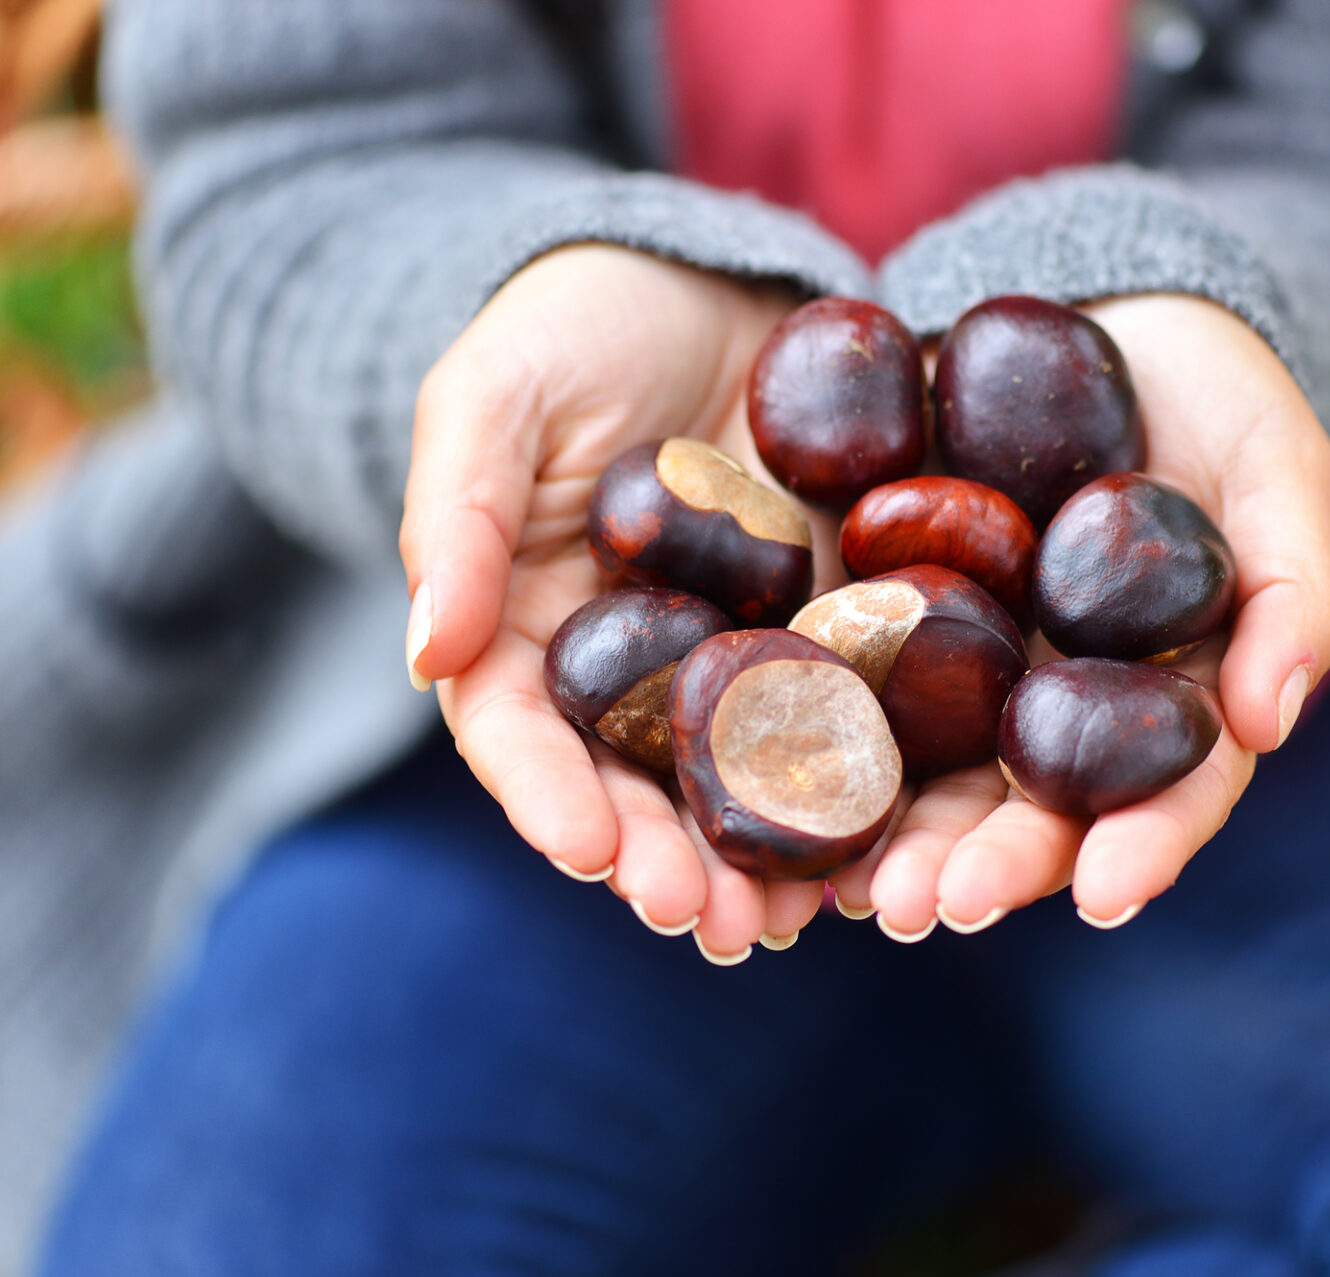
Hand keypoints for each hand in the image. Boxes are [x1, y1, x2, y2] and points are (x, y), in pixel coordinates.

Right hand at [399, 244, 837, 962]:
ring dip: (766, 858)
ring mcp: (737, 658)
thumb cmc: (572, 327)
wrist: (705, 282)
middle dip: (670, 861)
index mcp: (527, 630)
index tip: (586, 852)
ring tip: (798, 923)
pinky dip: (861, 784)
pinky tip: (888, 839)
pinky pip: (846, 716)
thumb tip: (424, 657)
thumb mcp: (494, 397)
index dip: (549, 797)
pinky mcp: (830, 631)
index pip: (524, 735)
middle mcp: (632, 671)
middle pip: (641, 786)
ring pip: (744, 779)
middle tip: (713, 925)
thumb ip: (457, 520)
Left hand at [834, 294, 1329, 937]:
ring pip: (935, 771)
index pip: (1168, 793)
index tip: (1105, 895)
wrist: (1110, 309)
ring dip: (893, 837)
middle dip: (987, 866)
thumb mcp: (1281, 474)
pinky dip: (819, 733)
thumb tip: (1271, 722)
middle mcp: (1065, 704)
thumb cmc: (1224, 399)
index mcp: (1170, 697)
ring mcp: (976, 666)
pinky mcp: (891, 609)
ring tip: (850, 886)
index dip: (1143, 846)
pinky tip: (774, 777)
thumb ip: (1292, 590)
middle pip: (1032, 809)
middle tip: (931, 908)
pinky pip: (850, 679)